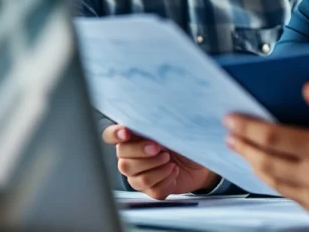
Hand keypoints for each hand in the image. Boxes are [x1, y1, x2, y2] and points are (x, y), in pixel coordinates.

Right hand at [101, 125, 219, 199]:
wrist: (198, 161)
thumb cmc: (181, 140)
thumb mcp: (171, 128)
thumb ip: (158, 124)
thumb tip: (155, 119)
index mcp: (132, 139)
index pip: (110, 136)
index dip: (114, 135)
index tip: (127, 133)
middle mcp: (130, 158)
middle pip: (123, 162)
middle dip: (142, 154)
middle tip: (161, 149)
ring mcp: (138, 176)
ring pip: (137, 179)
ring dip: (157, 169)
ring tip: (171, 161)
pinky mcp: (151, 189)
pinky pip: (152, 190)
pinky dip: (167, 180)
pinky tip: (174, 171)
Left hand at [223, 83, 308, 223]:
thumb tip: (308, 88)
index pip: (272, 138)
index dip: (247, 127)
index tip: (231, 119)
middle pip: (266, 161)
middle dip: (243, 146)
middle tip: (230, 134)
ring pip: (273, 182)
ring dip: (255, 165)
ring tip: (244, 151)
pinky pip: (289, 196)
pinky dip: (274, 181)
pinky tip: (271, 169)